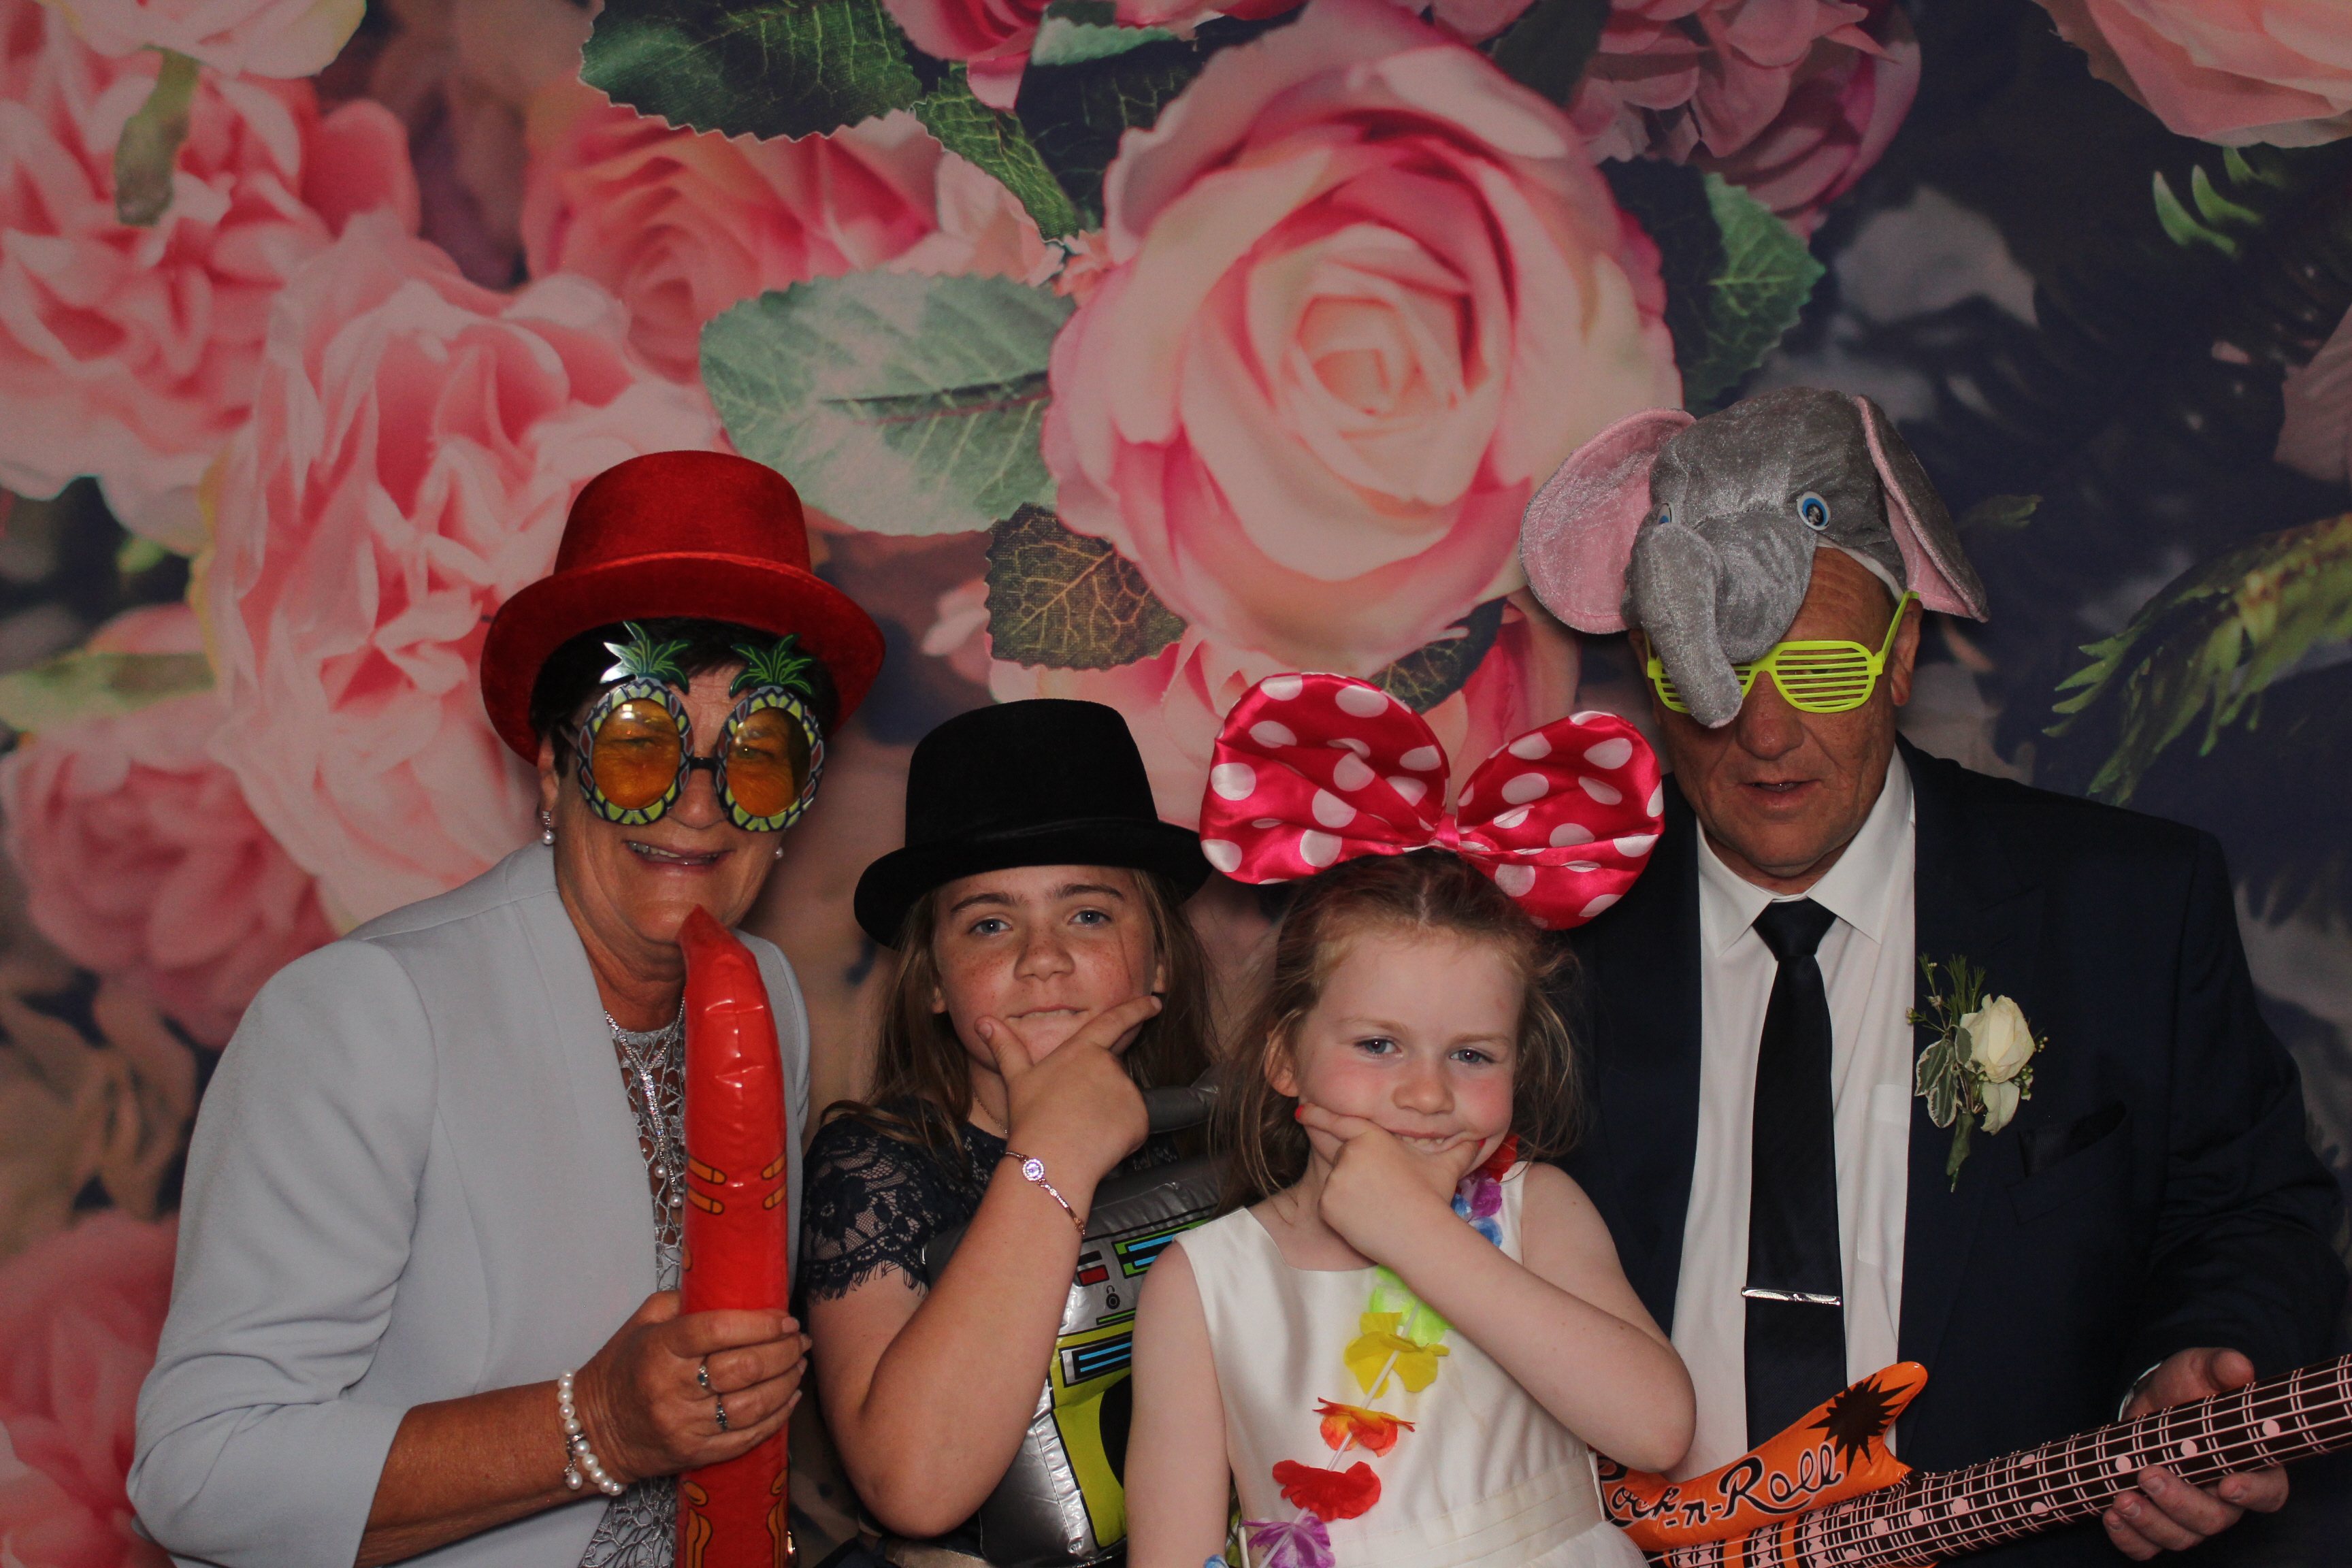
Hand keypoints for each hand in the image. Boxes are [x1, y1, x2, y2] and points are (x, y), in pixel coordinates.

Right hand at [572, 1291, 809, 1484]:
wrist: (593, 1431)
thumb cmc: (622, 1368)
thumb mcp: (642, 1323)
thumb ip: (682, 1301)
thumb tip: (730, 1287)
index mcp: (659, 1349)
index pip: (717, 1330)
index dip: (760, 1324)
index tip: (786, 1319)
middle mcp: (672, 1389)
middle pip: (742, 1368)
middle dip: (783, 1352)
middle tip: (800, 1340)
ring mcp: (684, 1425)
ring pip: (751, 1405)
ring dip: (786, 1383)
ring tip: (799, 1365)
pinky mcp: (695, 1454)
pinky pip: (746, 1438)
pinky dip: (776, 1418)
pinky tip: (789, 1399)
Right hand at [981, 994, 1159, 1199]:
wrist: (1051, 1159)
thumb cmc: (1032, 1118)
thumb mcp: (1017, 1079)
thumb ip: (1005, 1047)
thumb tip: (983, 1022)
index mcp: (1082, 1049)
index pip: (1115, 1021)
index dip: (1136, 1009)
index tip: (1153, 1002)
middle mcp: (1109, 1064)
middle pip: (1112, 1072)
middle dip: (1099, 1090)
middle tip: (1074, 1113)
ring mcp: (1127, 1091)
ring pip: (1122, 1100)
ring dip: (1108, 1113)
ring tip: (1082, 1129)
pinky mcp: (1140, 1118)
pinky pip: (1134, 1124)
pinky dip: (1121, 1134)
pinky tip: (1098, 1142)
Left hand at [1296, 1103, 1490, 1267]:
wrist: (1420, 1236)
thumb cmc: (1432, 1198)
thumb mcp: (1446, 1167)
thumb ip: (1459, 1149)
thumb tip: (1479, 1139)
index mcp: (1371, 1137)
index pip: (1338, 1121)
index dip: (1318, 1114)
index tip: (1302, 1110)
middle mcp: (1348, 1154)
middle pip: (1344, 1159)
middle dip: (1356, 1172)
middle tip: (1377, 1189)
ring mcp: (1335, 1180)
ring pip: (1339, 1183)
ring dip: (1352, 1193)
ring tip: (1379, 1208)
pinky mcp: (1327, 1205)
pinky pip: (1332, 1205)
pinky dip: (1344, 1212)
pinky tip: (1367, 1219)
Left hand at [2103, 1348, 2286, 1558]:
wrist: (2152, 1398)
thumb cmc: (2187, 1386)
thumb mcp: (2201, 1368)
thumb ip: (2221, 1367)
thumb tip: (2239, 1366)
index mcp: (2250, 1464)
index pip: (2268, 1492)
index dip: (2253, 1494)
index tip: (2228, 1485)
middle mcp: (2225, 1497)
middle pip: (2216, 1519)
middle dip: (2181, 1503)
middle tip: (2148, 1475)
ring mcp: (2190, 1512)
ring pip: (2182, 1537)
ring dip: (2151, 1523)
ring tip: (2122, 1498)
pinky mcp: (2157, 1518)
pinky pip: (2149, 1546)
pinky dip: (2130, 1539)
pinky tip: (2110, 1516)